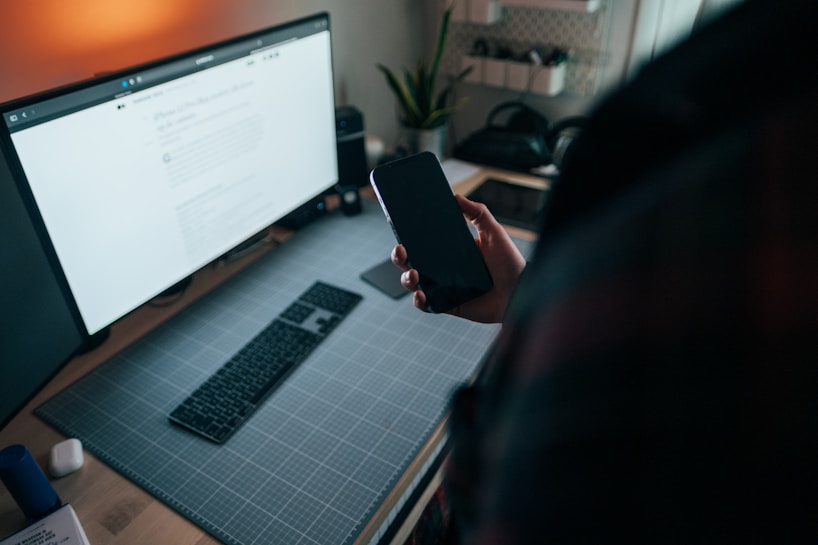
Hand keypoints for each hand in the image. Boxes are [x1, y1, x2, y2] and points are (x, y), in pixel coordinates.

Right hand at [391, 194, 526, 322]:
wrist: (522, 293)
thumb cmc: (510, 263)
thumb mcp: (493, 232)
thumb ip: (477, 212)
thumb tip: (455, 196)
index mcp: (451, 250)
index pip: (423, 242)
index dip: (408, 237)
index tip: (401, 229)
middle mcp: (443, 269)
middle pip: (412, 262)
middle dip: (400, 257)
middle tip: (401, 250)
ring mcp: (444, 288)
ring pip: (414, 283)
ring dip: (406, 278)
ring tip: (414, 274)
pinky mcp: (448, 305)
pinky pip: (426, 305)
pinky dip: (419, 301)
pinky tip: (420, 294)